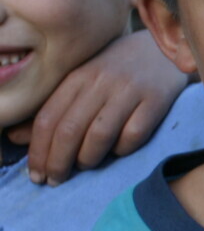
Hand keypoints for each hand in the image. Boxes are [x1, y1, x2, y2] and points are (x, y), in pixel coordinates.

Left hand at [8, 30, 184, 184]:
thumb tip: (16, 138)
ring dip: (88, 158)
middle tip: (56, 181)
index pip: (47, 119)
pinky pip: (134, 134)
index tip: (36, 175)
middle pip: (70, 129)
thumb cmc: (116, 71)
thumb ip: (53, 109)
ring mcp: (129, 90)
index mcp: (77, 77)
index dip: (38, 151)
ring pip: (100, 134)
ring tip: (86, 165)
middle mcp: (100, 82)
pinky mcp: (156, 100)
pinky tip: (118, 151)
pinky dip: (123, 149)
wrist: (162, 49)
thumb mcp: (81, 82)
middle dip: (58, 162)